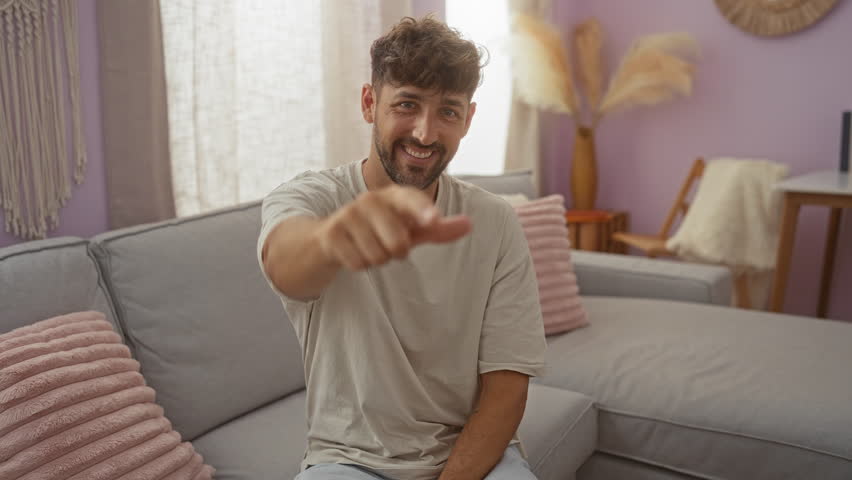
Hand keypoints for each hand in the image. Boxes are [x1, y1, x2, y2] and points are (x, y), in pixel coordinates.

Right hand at [316, 185, 470, 270]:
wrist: (330, 238)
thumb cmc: (378, 230)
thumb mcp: (409, 229)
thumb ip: (438, 229)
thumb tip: (469, 225)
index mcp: (392, 196)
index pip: (409, 199)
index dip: (422, 210)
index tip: (434, 220)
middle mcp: (369, 201)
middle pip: (398, 241)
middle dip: (397, 252)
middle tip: (388, 244)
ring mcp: (348, 215)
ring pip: (378, 255)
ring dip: (377, 259)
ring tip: (369, 247)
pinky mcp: (332, 234)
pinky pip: (358, 262)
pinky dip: (359, 264)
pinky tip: (354, 251)